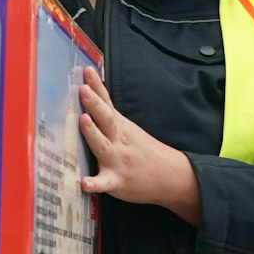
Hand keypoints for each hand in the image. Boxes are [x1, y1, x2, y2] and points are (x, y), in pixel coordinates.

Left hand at [78, 67, 200, 224]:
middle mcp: (118, 140)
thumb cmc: (142, 150)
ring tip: (82, 121)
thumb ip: (107, 114)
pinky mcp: (116, 181)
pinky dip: (94, 183)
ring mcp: (117, 160)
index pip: (106, 102)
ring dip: (93, 134)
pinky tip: (83, 183)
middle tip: (82, 89)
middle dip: (94, 103)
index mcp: (119, 126)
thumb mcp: (127, 128)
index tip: (85, 69)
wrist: (171, 176)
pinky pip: (104, 182)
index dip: (96, 86)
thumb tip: (88, 92)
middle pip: (106, 118)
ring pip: (103, 146)